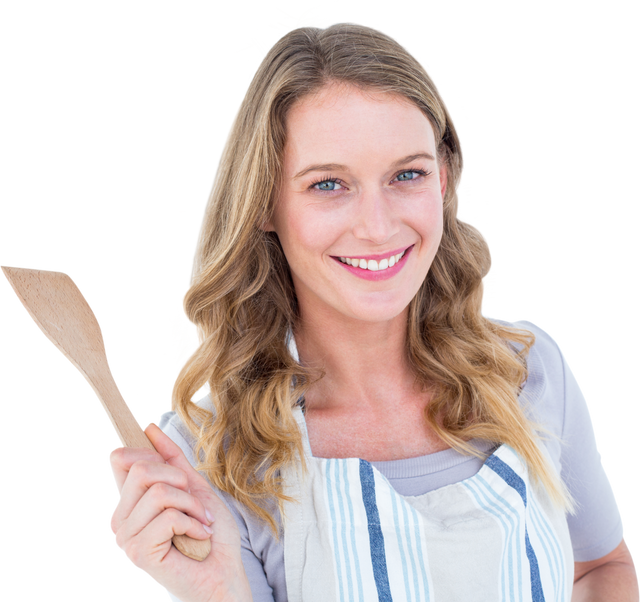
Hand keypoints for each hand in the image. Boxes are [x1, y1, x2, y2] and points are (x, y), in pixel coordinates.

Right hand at [106, 422, 252, 601]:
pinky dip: (193, 523)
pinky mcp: (139, 553)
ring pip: (159, 492)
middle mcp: (120, 519)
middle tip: (194, 503)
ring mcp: (126, 538)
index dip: (148, 453)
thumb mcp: (192, 485)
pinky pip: (168, 516)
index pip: (121, 459)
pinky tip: (199, 537)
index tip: (175, 468)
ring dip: (191, 505)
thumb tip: (148, 426)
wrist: (224, 573)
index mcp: (128, 502)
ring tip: (199, 523)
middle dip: (179, 481)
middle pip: (142, 469)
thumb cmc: (209, 533)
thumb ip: (171, 458)